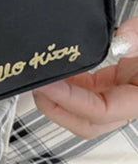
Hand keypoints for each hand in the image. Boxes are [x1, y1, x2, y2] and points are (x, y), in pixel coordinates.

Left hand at [33, 16, 137, 138]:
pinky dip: (70, 86)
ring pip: (86, 112)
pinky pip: (88, 93)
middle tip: (36, 86)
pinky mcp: (115, 85)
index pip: (101, 111)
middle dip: (58, 109)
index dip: (70, 101)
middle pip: (89, 123)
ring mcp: (122, 96)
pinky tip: (57, 72)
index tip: (48, 84)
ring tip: (41, 78)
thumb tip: (119, 40)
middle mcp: (133, 103)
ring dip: (60, 99)